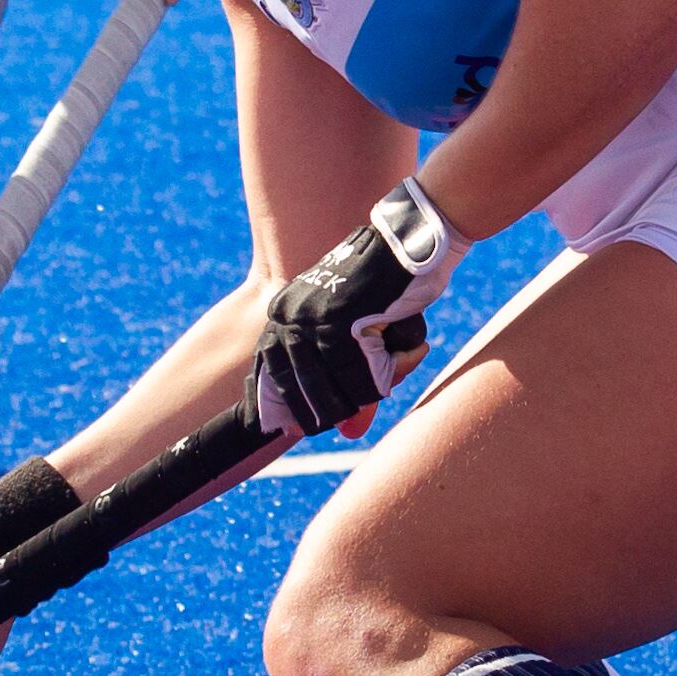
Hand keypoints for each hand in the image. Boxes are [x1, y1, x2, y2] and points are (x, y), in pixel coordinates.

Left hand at [254, 176, 461, 437]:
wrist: (409, 241)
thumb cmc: (388, 286)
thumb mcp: (360, 333)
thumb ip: (349, 381)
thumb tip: (348, 434)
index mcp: (284, 310)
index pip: (266, 368)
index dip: (278, 403)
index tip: (285, 428)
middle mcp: (290, 314)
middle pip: (295, 387)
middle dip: (319, 413)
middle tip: (339, 423)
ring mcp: (312, 318)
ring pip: (327, 388)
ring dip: (356, 398)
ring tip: (380, 386)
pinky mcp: (341, 323)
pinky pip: (357, 377)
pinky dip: (377, 384)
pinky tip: (397, 364)